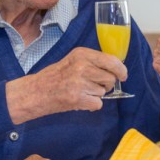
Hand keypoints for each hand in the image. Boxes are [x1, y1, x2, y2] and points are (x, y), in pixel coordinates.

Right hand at [6, 47, 127, 123]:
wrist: (35, 92)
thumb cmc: (55, 76)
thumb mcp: (73, 60)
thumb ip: (93, 62)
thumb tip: (117, 68)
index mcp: (82, 54)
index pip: (112, 61)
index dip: (121, 70)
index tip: (123, 76)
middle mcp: (82, 66)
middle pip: (110, 78)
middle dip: (106, 85)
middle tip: (94, 86)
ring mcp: (79, 82)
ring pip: (104, 92)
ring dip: (96, 95)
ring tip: (81, 92)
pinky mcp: (77, 98)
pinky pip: (98, 103)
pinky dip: (92, 105)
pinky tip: (80, 101)